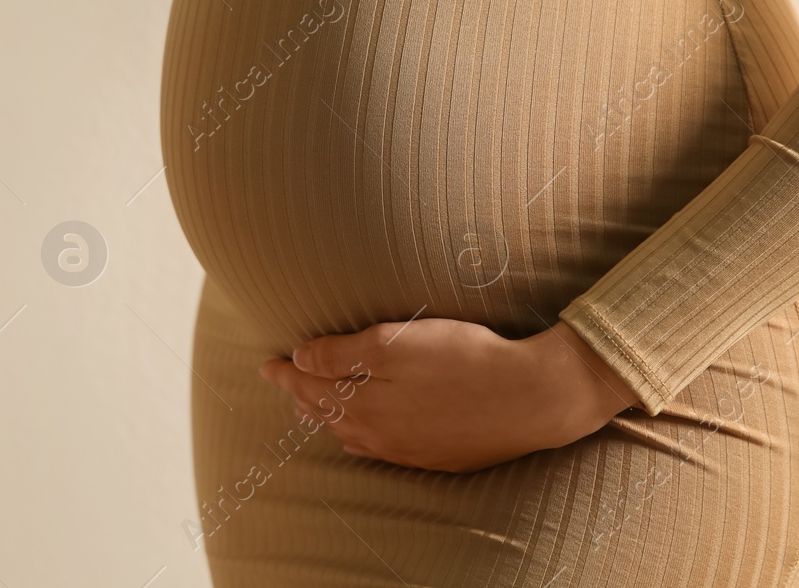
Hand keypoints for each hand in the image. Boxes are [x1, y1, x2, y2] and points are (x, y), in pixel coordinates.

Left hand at [259, 317, 639, 472]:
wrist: (531, 397)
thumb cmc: (464, 360)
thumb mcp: (395, 343)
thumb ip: (342, 354)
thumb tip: (300, 358)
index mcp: (363, 405)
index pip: (311, 386)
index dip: (286, 371)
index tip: (267, 362)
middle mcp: (380, 434)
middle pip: (328, 413)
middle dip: (302, 394)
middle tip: (283, 378)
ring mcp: (410, 449)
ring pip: (353, 433)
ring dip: (328, 415)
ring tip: (313, 402)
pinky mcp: (438, 453)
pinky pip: (383, 446)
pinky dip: (361, 433)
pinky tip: (365, 429)